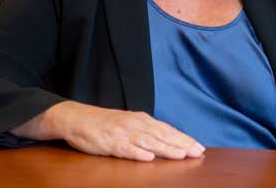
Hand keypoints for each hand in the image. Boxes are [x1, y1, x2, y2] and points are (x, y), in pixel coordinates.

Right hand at [50, 101, 204, 161]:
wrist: (76, 118)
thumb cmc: (104, 123)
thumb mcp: (128, 123)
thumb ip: (146, 131)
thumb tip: (167, 140)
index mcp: (141, 120)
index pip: (167, 129)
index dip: (183, 138)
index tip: (199, 147)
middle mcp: (134, 124)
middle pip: (162, 135)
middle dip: (181, 144)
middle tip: (197, 152)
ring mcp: (122, 133)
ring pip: (148, 141)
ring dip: (165, 148)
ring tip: (180, 155)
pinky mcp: (109, 143)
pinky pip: (125, 148)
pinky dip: (137, 153)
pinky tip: (148, 157)